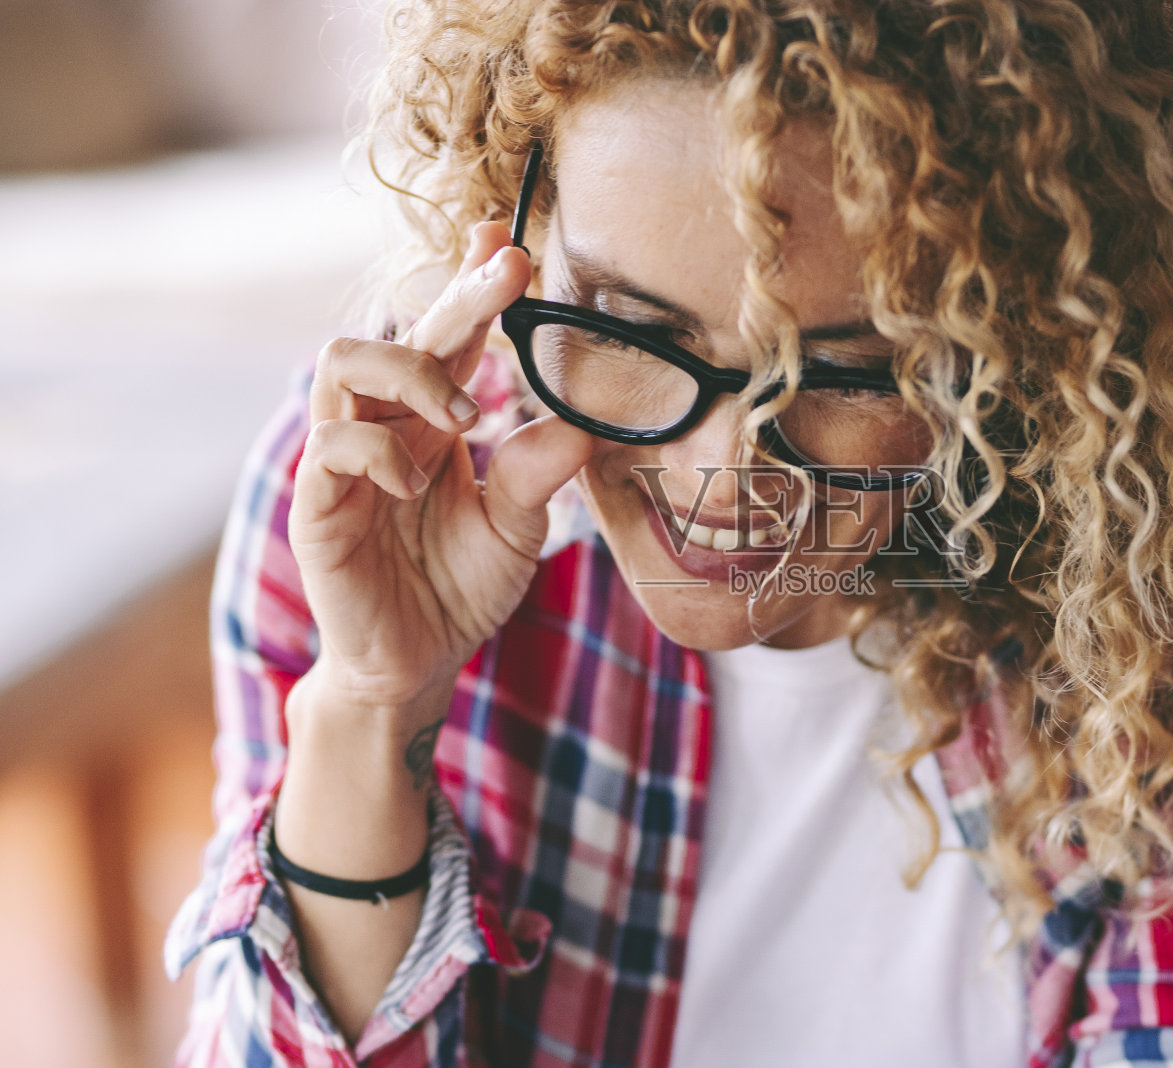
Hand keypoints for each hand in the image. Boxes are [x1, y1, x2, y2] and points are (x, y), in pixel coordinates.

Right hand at [287, 221, 593, 725]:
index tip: (510, 243)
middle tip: (507, 270)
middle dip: (456, 294)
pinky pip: (333, 444)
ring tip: (465, 417)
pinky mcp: (318, 503)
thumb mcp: (518, 527)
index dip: (472, 287)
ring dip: (411, 372)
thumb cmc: (459, 588)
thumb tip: (584, 424)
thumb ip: (540, 473)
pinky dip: (381, 454)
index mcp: (432, 422)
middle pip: (402, 330)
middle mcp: (386, 425)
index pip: (450, 338)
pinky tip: (414, 487)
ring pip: (343, 360)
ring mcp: (344, 460)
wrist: (415, 664)